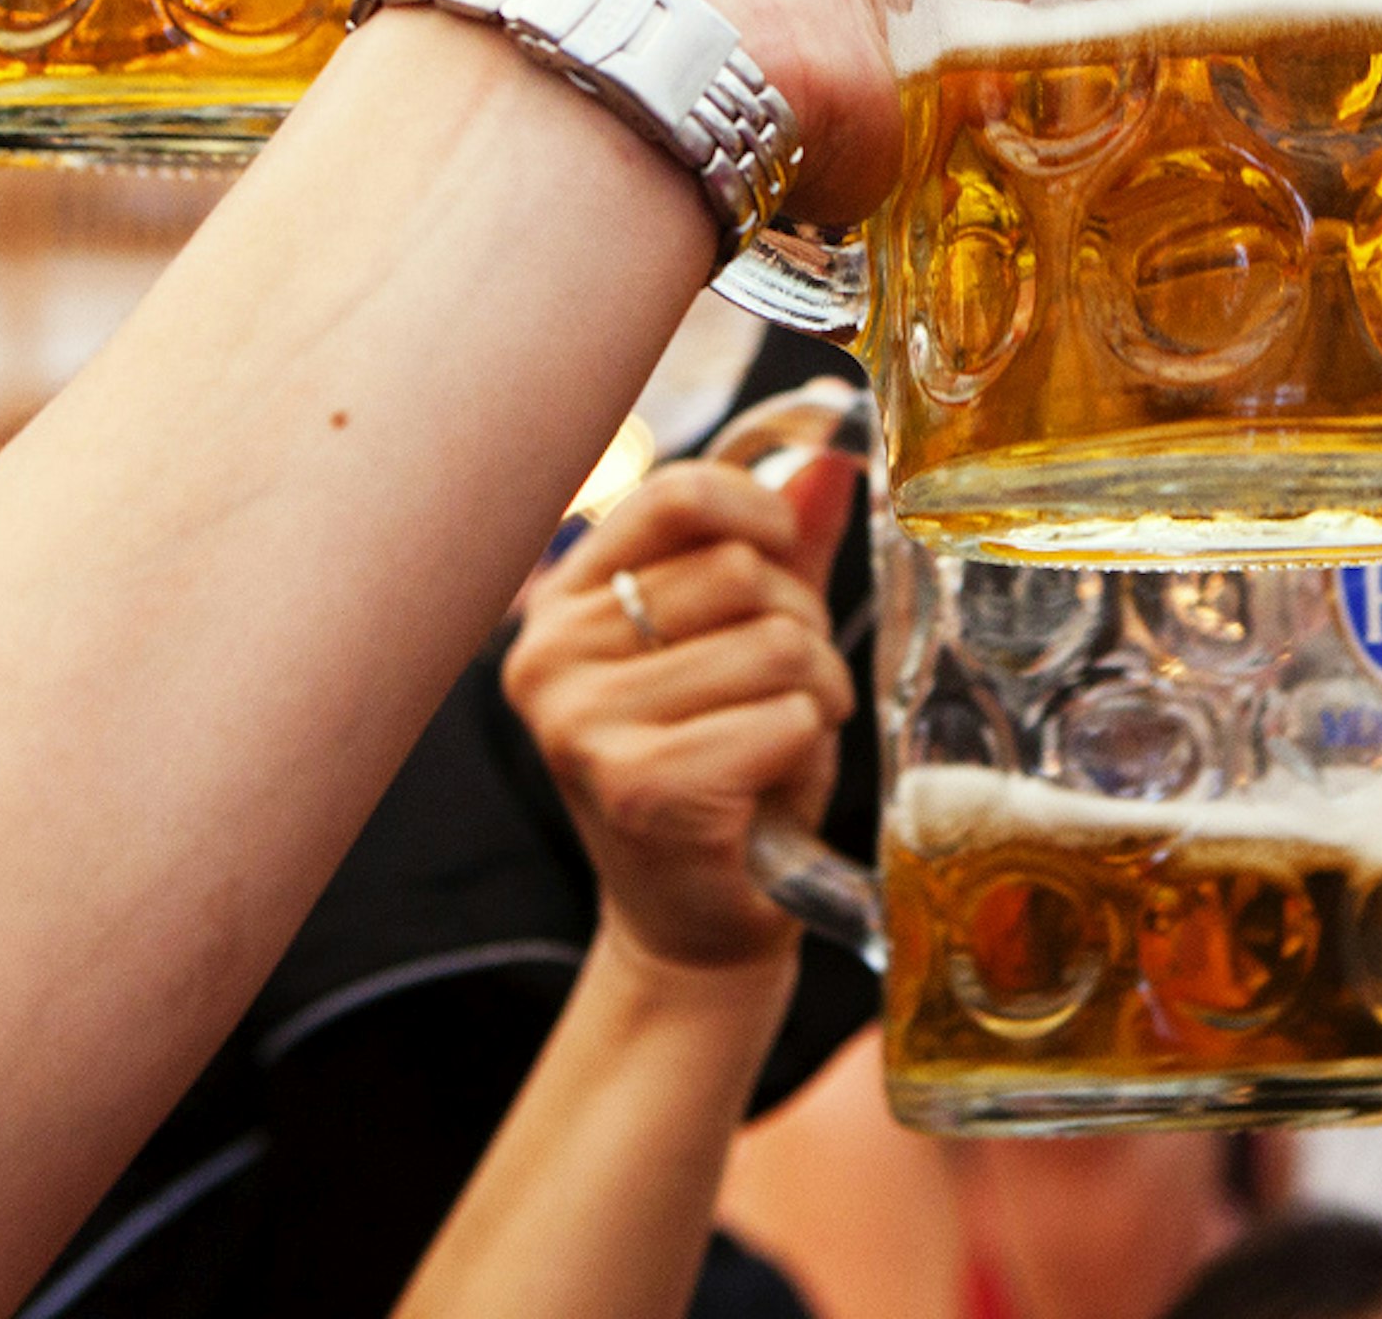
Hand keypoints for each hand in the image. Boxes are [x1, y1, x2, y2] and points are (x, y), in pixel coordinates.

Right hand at [507, 458, 857, 971]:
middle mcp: (550, 655)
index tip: (783, 554)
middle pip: (741, 570)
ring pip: (774, 643)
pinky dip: (806, 744)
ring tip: (782, 736)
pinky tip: (771, 782)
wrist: (696, 919)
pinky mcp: (640, 788)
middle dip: (801, 624)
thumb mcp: (742, 637)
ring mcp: (584, 725)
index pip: (677, 494)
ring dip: (816, 689)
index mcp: (564, 601)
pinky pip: (784, 716)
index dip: (760, 512)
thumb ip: (780, 548)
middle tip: (784, 689)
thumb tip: (831, 461)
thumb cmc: (725, 763)